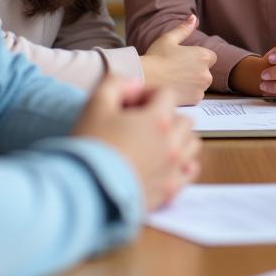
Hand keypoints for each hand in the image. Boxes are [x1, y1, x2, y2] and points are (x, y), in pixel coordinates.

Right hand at [72, 77, 199, 210]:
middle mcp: (172, 144)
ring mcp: (173, 169)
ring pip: (191, 144)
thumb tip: (133, 84)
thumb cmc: (90, 146)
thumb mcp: (95, 104)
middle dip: (165, 116)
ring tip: (153, 144)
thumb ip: (116, 84)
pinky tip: (164, 164)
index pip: (167, 94)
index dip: (147, 95)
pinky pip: (189, 172)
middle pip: (183, 119)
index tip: (128, 105)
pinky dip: (182, 165)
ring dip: (177, 139)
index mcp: (159, 120)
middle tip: (139, 124)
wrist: (84, 191)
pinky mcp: (168, 190)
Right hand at [140, 14, 216, 104]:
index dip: (198, 58)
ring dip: (193, 83)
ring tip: (175, 80)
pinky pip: (196, 95)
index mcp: (204, 56)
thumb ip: (184, 29)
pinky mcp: (195, 99)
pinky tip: (175, 88)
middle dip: (196, 71)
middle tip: (177, 70)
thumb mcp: (169, 39)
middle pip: (206, 71)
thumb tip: (193, 18)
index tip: (185, 60)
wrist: (145, 78)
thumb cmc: (156, 57)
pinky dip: (188, 93)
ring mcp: (202, 87)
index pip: (211, 57)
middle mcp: (207, 72)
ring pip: (201, 84)